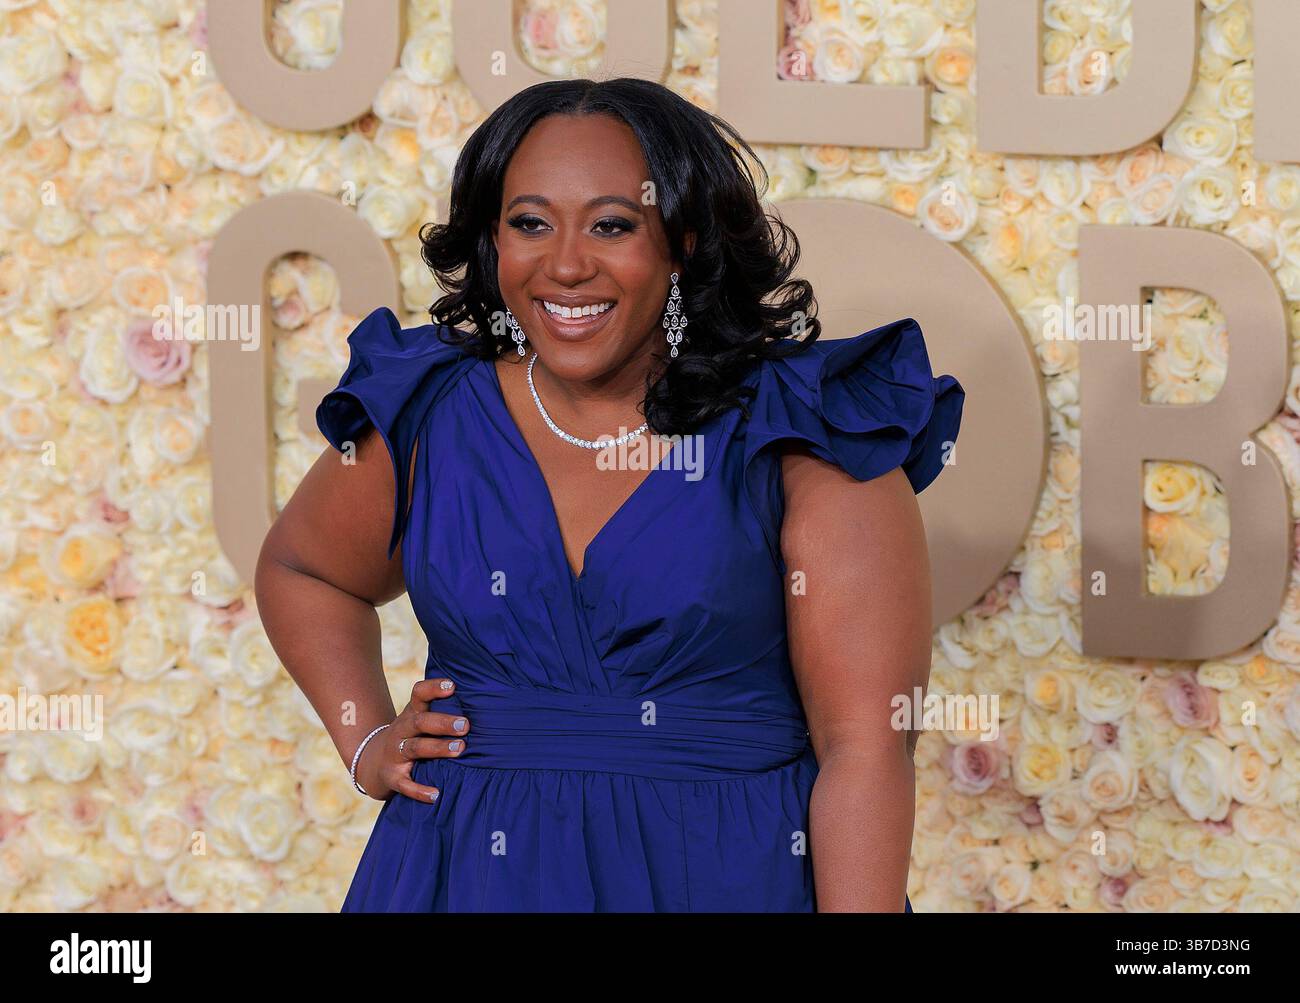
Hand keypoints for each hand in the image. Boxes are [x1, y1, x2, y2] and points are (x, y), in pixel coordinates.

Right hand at [355, 677, 469, 801]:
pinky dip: (419, 791)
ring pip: (414, 748)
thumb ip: (444, 710)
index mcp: (412, 713)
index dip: (433, 688)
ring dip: (437, 748)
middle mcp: (402, 730)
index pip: (419, 694)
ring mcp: (395, 754)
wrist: (374, 762)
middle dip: (443, 722)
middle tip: (466, 725)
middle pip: (420, 722)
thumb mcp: (420, 719)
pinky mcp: (392, 777)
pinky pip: (405, 784)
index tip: (452, 686)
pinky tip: (436, 795)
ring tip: (460, 749)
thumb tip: (486, 703)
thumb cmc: (413, 736)